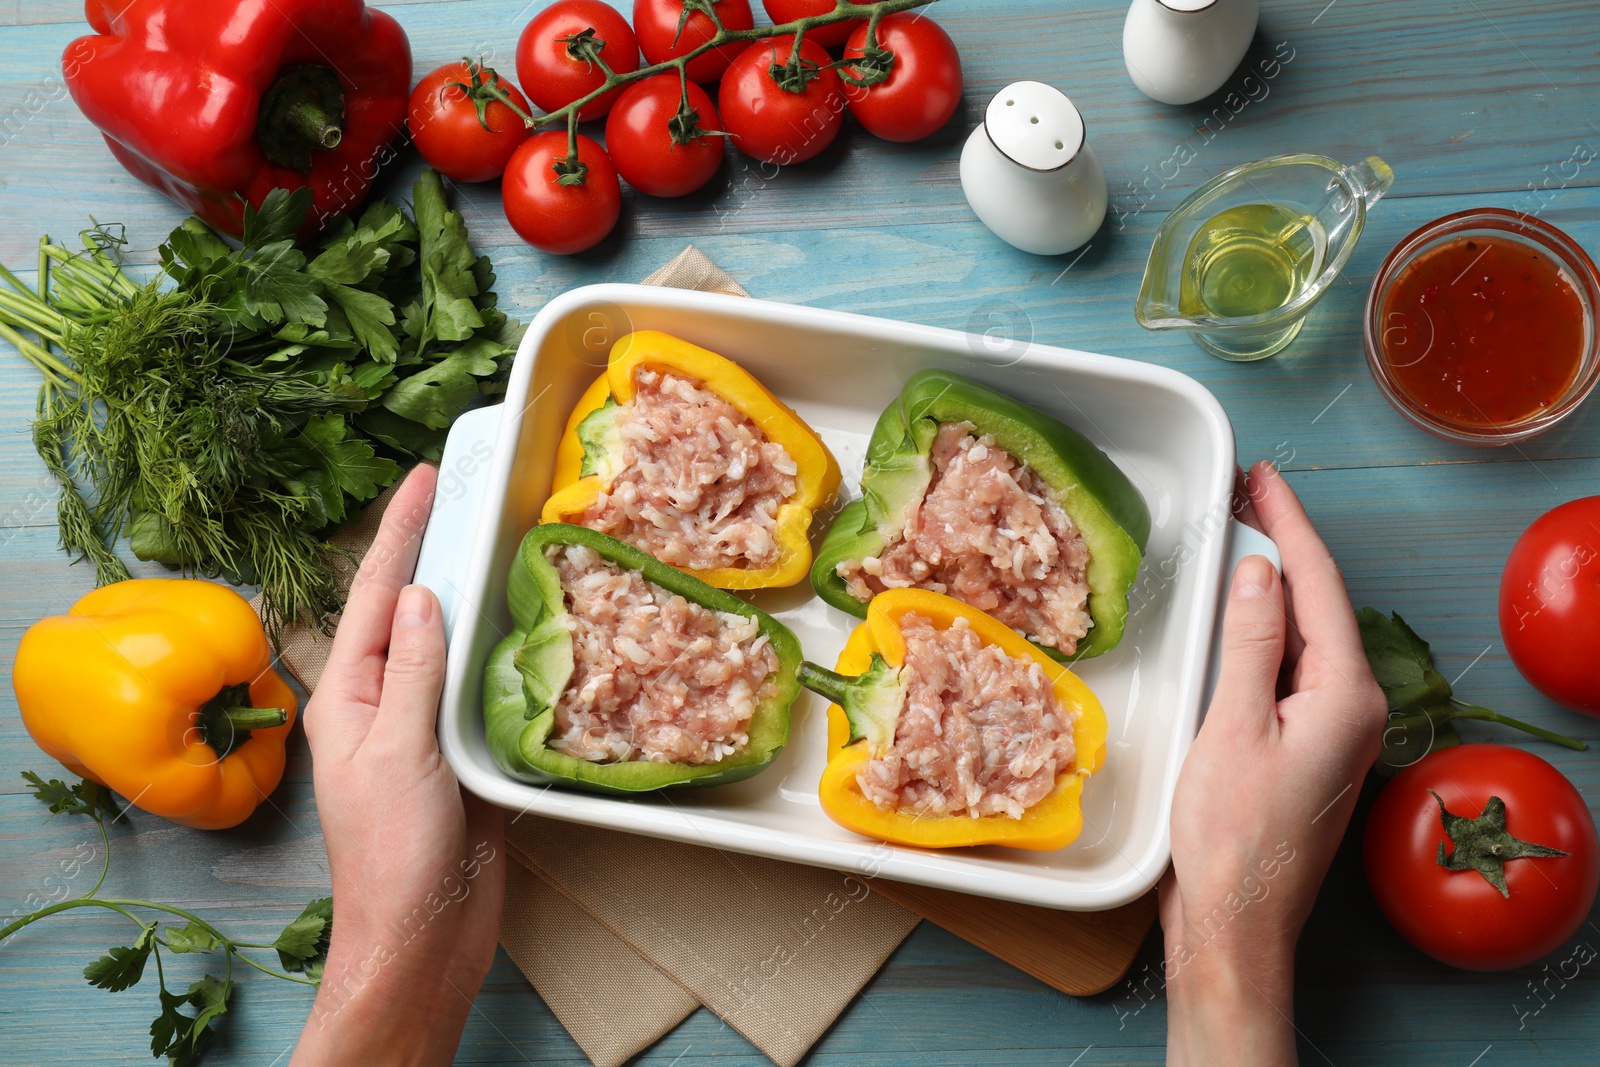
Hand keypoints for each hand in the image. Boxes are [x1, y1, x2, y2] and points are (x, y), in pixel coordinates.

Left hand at [292, 465, 505, 1066]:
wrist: (425, 935)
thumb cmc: (393, 854)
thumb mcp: (396, 754)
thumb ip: (411, 673)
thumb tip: (421, 595)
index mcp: (349, 696)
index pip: (374, 594)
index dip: (399, 533)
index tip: (424, 479)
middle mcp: (384, 701)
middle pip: (411, 609)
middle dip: (435, 551)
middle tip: (469, 493)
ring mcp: (426, 727)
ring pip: (451, 644)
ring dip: (475, 595)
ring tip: (506, 543)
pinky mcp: (467, 752)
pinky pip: (485, 686)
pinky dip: (507, 650)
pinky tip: (534, 627)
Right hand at [1161, 461, 1385, 1066]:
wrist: (1235, 920)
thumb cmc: (1229, 835)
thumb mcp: (1232, 728)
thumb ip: (1251, 645)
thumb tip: (1261, 572)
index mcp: (1344, 696)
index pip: (1318, 587)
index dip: (1288, 525)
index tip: (1261, 477)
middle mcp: (1351, 708)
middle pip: (1319, 606)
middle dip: (1284, 545)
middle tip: (1245, 492)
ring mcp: (1330, 729)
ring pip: (1304, 636)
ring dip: (1273, 585)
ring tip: (1240, 534)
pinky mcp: (1303, 747)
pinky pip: (1288, 669)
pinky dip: (1264, 631)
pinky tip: (1240, 614)